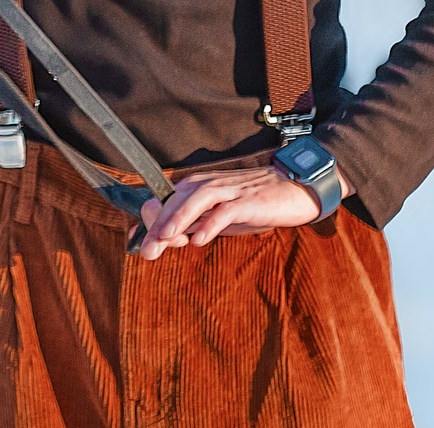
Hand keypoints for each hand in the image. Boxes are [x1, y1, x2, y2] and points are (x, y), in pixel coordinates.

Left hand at [132, 162, 336, 261]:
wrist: (294, 189)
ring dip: (179, 218)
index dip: (152, 221)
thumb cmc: (254, 204)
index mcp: (200, 186)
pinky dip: (211, 224)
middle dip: (159, 225)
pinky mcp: (249, 200)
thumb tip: (166, 239)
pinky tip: (200, 240)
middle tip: (147, 250)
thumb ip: (194, 224)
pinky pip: (226, 210)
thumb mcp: (220, 216)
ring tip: (165, 238)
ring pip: (198, 199)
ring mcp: (230, 190)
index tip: (138, 243)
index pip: (168, 200)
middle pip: (177, 200)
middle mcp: (211, 183)